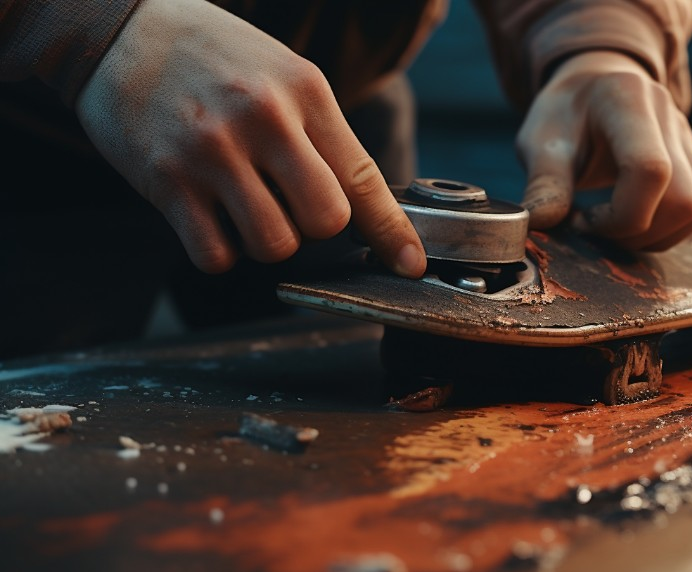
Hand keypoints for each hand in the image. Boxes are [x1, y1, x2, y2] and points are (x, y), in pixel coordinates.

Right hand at [75, 0, 425, 276]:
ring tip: (245, 205)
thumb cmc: (218, 59)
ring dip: (266, 242)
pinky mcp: (166, 179)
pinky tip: (211, 216)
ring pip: (273, 245)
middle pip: (324, 221)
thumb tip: (362, 210)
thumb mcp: (285, 76)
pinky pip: (215, 254)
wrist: (124, 28)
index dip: (392, 231)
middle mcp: (263, 119)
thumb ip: (324, 136)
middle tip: (290, 206)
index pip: (363, 177)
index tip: (409, 264)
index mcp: (305, 92)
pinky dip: (220, 251)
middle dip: (316, 230)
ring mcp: (212, 150)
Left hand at [517, 51, 691, 250]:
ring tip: (612, 227)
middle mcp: (668, 115)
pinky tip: (632, 220)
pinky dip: (668, 230)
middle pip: (683, 200)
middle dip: (637, 232)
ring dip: (655, 236)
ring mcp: (689, 137)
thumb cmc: (563, 116)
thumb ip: (543, 183)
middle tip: (594, 228)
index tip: (581, 221)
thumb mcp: (539, 143)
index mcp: (627, 101)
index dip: (620, 216)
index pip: (650, 170)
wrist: (590, 88)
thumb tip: (537, 223)